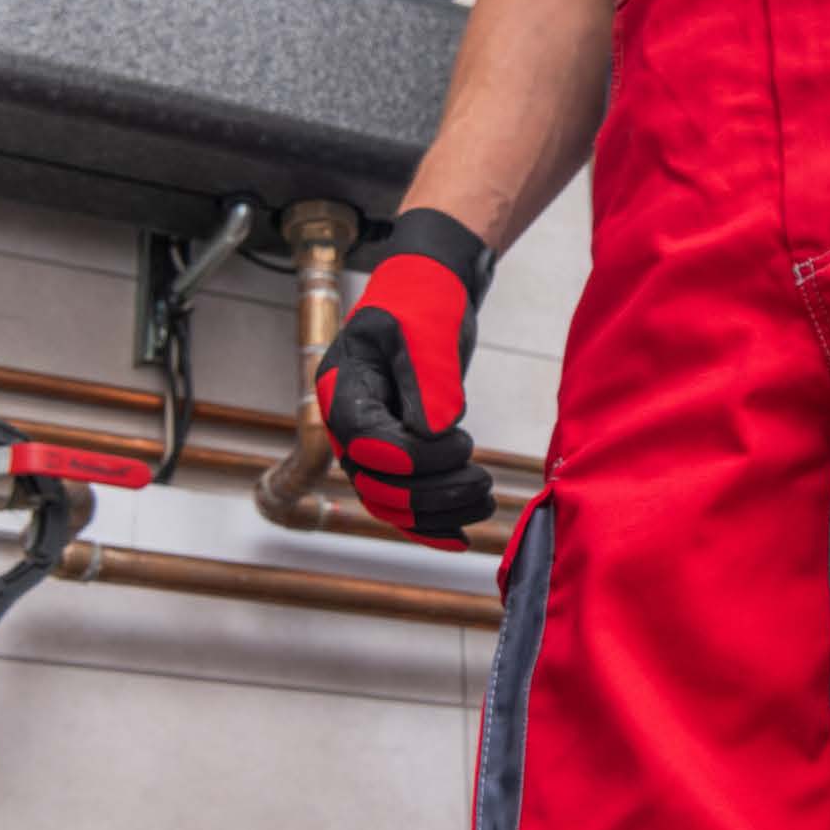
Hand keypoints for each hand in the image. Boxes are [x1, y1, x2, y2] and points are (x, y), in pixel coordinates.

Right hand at [315, 208, 497, 549]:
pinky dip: (430, 523)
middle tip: (482, 482)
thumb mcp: (426, 329)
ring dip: (437, 512)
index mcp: (343, 389)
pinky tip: (462, 536)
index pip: (365, 445)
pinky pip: (403, 502)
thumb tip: (435, 431)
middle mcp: (349, 424)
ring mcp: (370, 444)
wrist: (430, 293)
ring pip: (390, 503)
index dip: (410, 459)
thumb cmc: (423, 301)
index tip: (461, 443)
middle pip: (375, 486)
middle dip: (430, 494)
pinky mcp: (396, 454)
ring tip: (486, 500)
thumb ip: (428, 378)